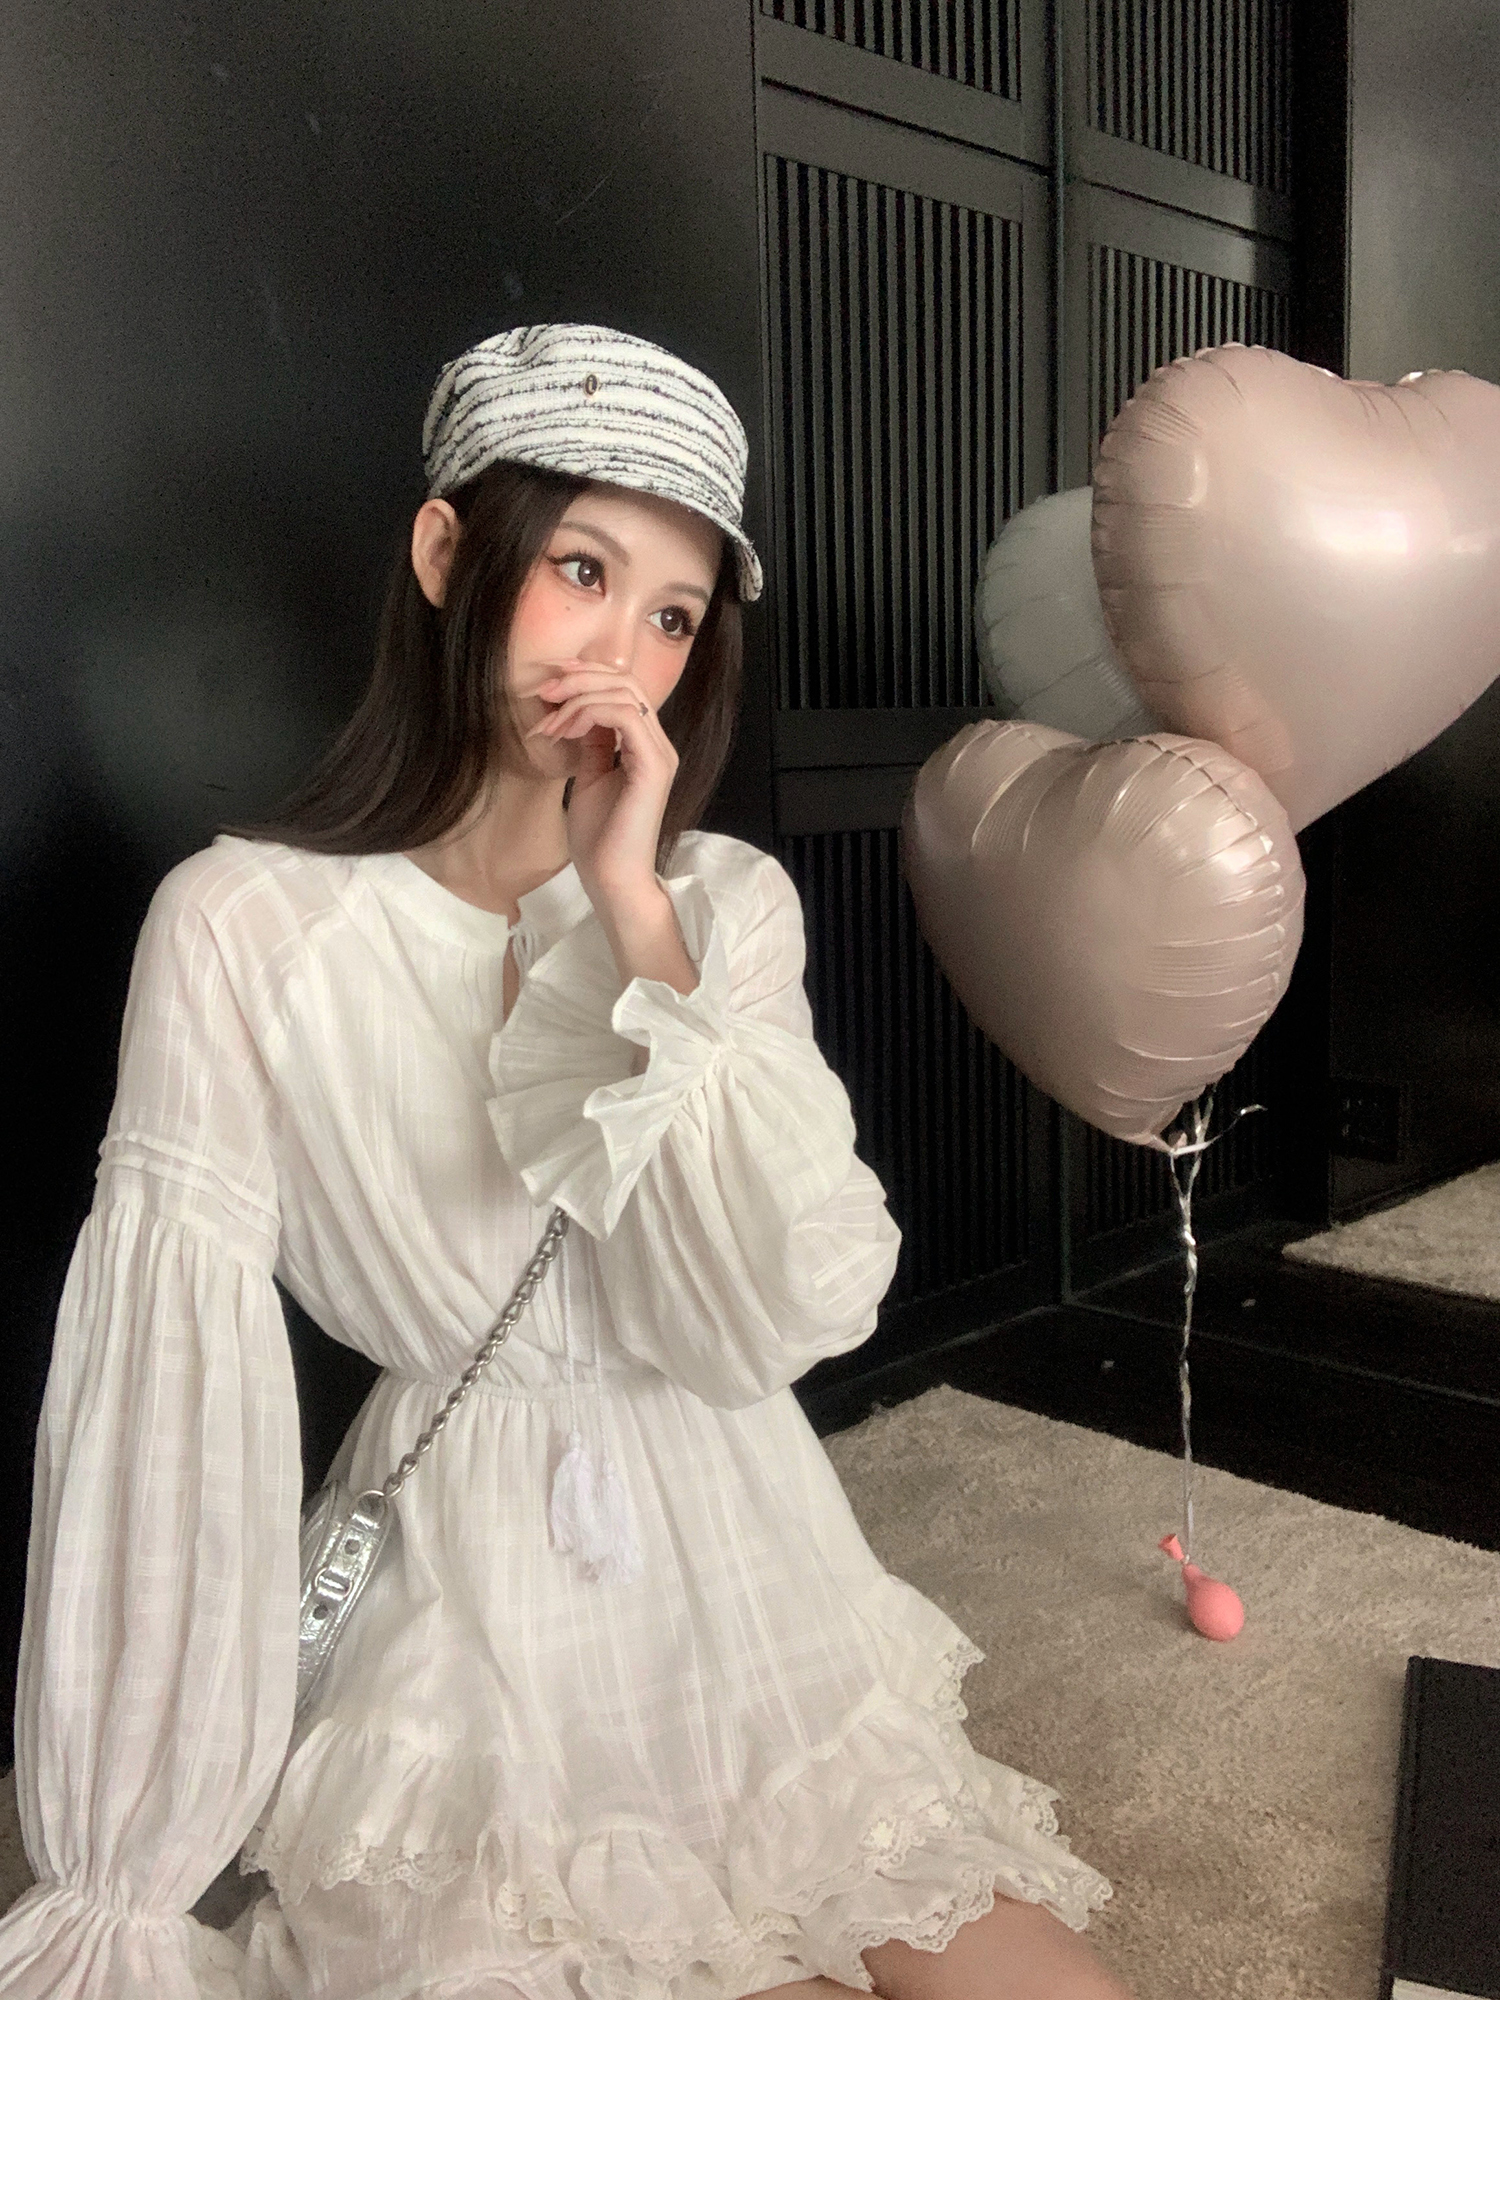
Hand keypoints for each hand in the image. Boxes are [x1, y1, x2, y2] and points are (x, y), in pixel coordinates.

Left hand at [533, 660, 677, 916]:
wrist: (611, 879)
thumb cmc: (599, 839)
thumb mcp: (589, 778)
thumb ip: (591, 744)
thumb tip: (580, 713)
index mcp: (645, 746)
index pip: (624, 689)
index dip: (587, 675)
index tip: (550, 683)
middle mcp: (658, 745)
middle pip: (625, 681)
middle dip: (579, 678)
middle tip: (544, 692)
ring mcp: (659, 754)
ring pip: (624, 693)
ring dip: (578, 698)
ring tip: (550, 722)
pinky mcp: (653, 767)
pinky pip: (624, 717)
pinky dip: (588, 714)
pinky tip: (564, 732)